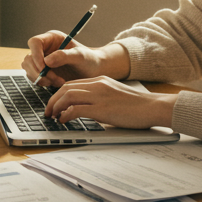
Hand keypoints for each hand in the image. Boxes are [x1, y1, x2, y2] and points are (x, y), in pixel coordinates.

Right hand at [23, 33, 129, 87]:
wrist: (94, 71)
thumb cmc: (89, 60)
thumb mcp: (80, 56)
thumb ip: (64, 56)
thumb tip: (47, 61)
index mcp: (52, 38)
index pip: (34, 42)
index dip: (36, 55)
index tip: (45, 68)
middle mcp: (44, 48)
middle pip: (28, 58)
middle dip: (39, 71)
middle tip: (53, 79)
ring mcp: (42, 61)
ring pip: (29, 69)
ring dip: (42, 78)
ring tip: (59, 81)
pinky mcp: (43, 72)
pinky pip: (35, 78)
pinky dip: (44, 83)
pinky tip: (58, 83)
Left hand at [43, 76, 174, 129]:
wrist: (153, 107)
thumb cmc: (137, 106)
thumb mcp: (115, 95)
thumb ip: (100, 98)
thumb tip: (85, 110)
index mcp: (100, 80)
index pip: (72, 83)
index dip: (58, 94)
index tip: (54, 104)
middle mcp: (98, 85)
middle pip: (65, 88)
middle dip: (52, 100)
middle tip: (48, 112)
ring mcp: (99, 96)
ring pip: (67, 96)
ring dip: (56, 107)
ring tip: (53, 117)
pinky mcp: (102, 109)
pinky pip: (75, 109)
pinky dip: (65, 114)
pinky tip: (63, 121)